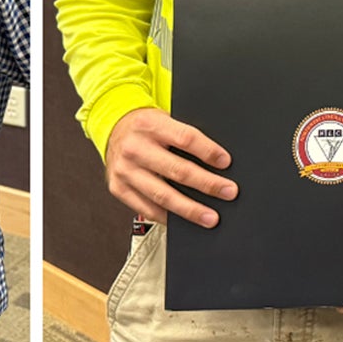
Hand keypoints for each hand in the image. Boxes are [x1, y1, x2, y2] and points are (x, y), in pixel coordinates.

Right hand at [103, 107, 235, 227]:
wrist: (114, 131)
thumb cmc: (146, 128)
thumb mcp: (163, 120)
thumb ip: (184, 136)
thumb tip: (218, 161)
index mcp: (149, 124)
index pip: (185, 138)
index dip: (208, 152)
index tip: (225, 162)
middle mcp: (134, 148)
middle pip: (177, 170)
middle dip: (207, 184)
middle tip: (228, 192)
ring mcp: (125, 170)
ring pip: (163, 195)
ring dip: (190, 209)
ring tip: (210, 217)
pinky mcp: (118, 188)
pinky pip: (147, 209)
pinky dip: (168, 218)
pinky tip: (184, 221)